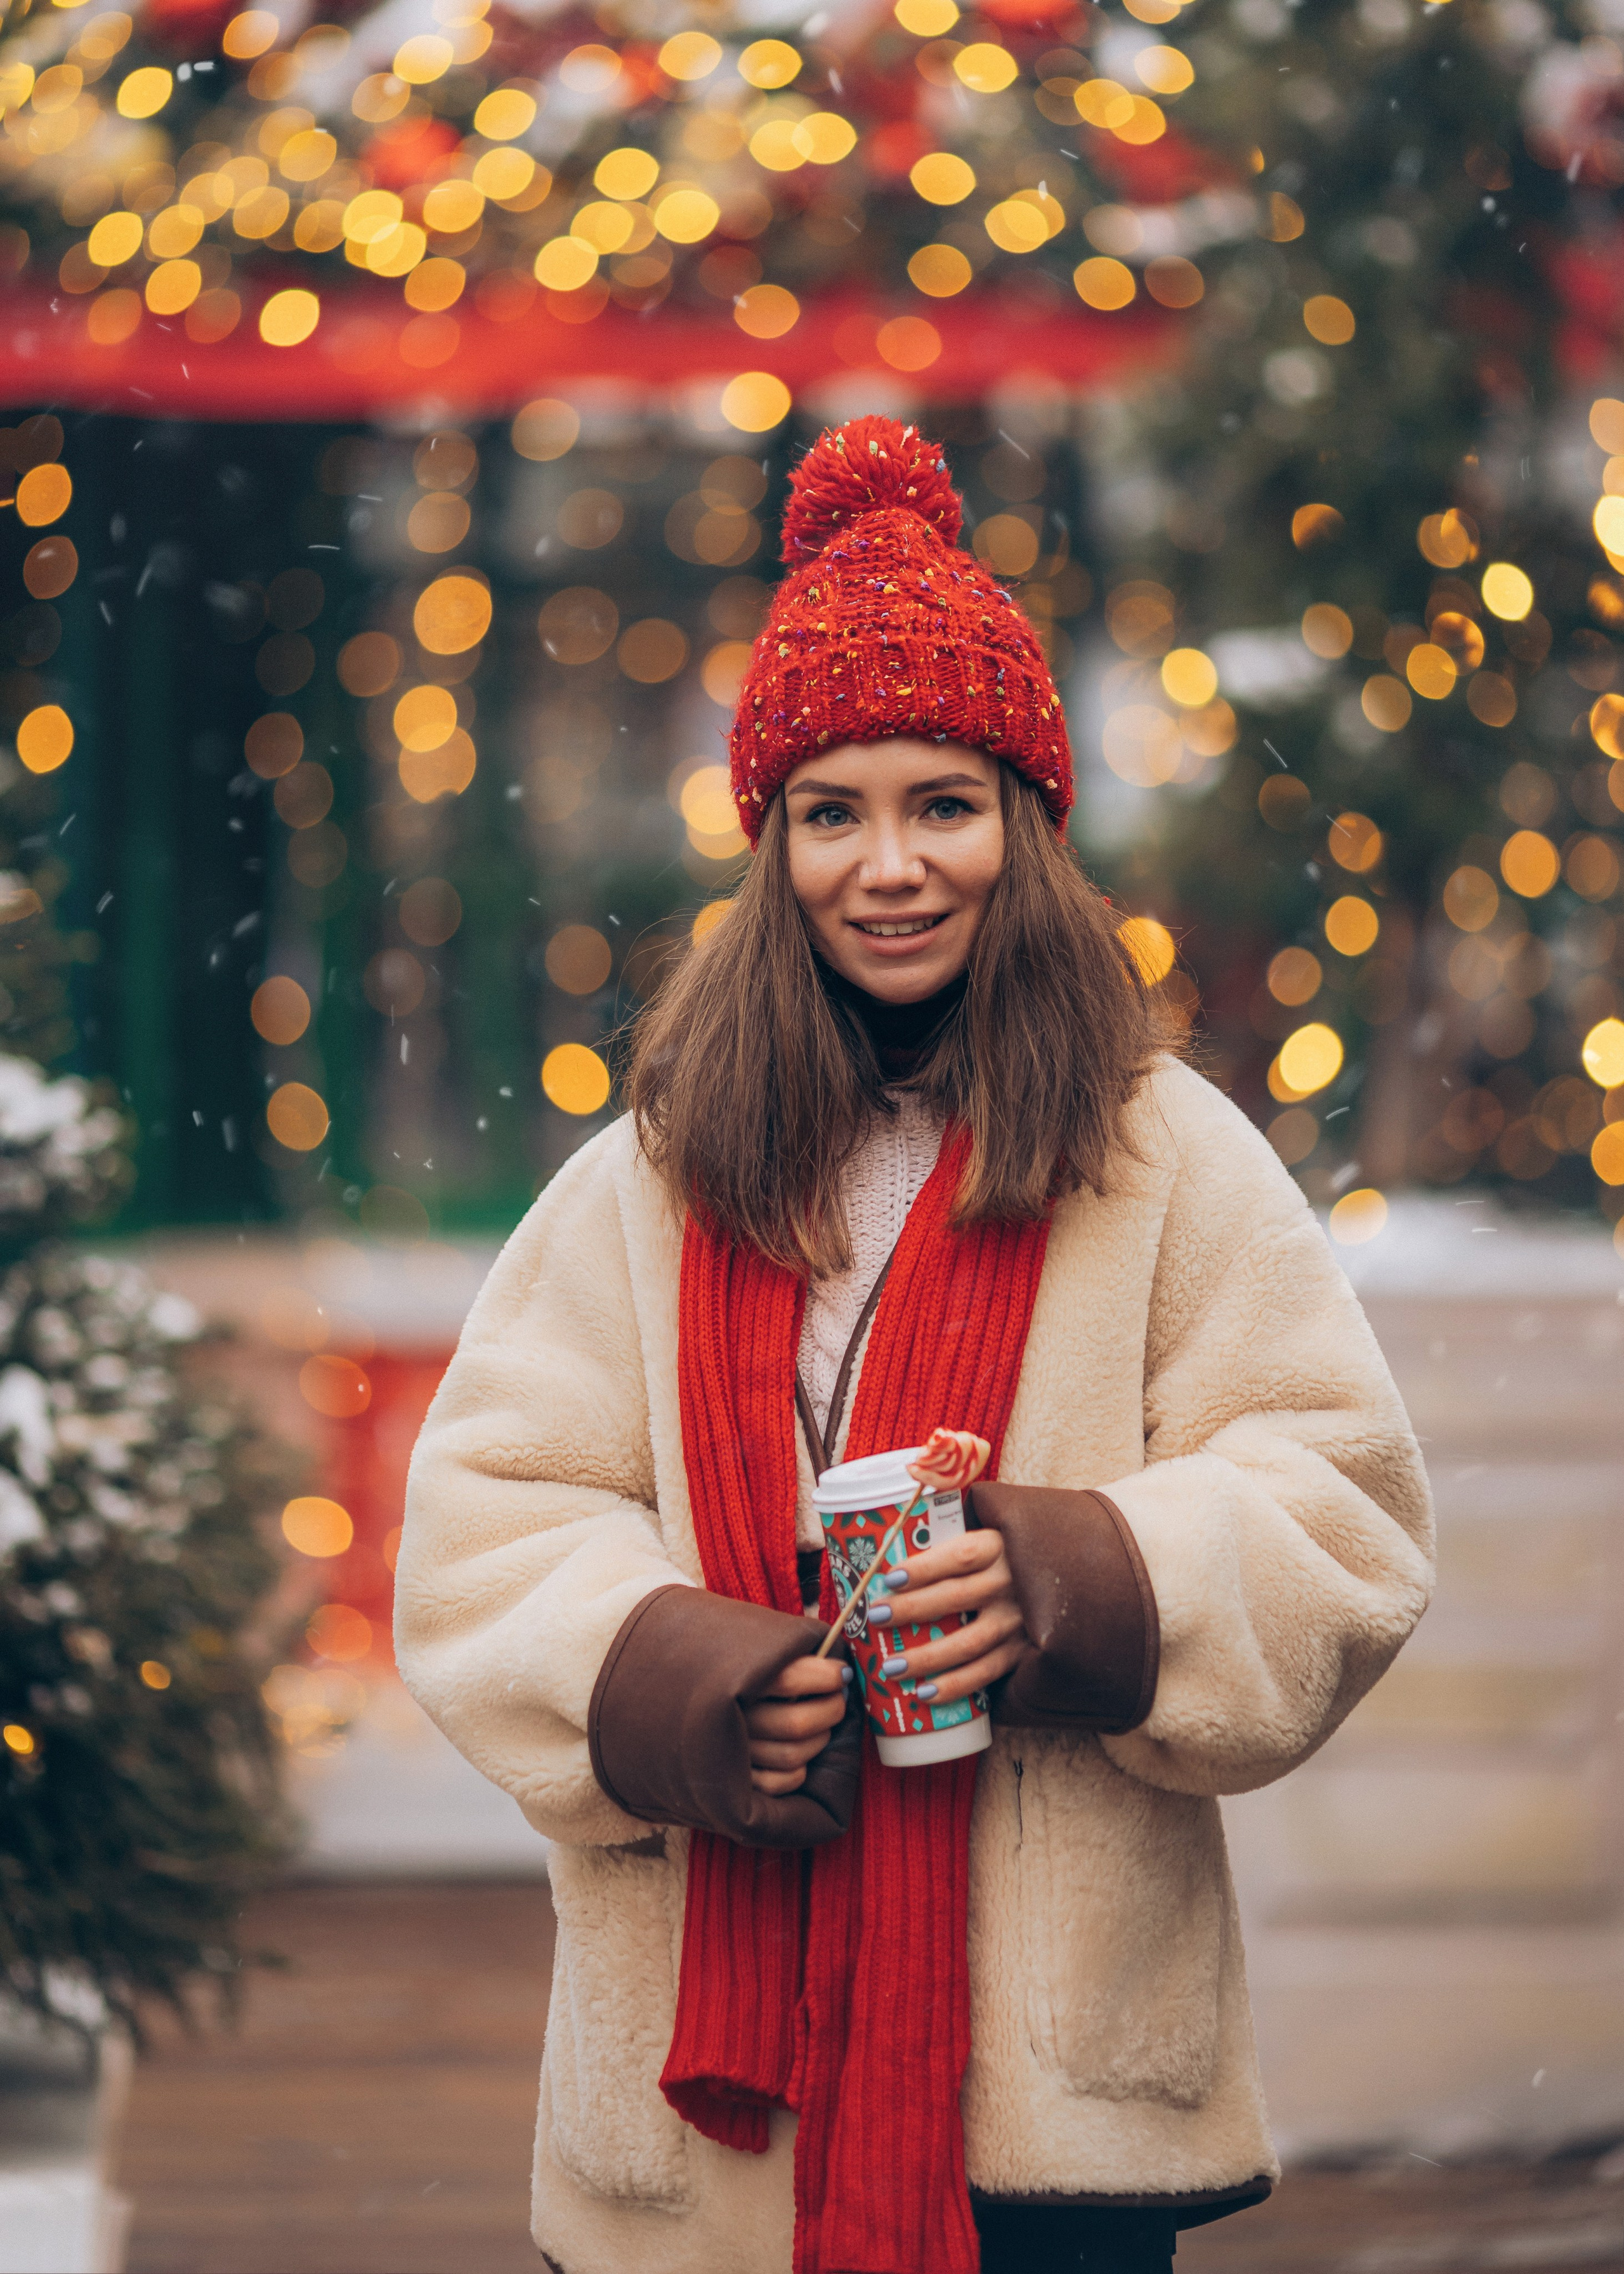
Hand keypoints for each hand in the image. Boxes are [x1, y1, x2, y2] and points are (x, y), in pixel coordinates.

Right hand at [743, 1654, 850, 1794]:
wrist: (691, 1705)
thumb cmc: (739, 1670)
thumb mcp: (757, 1649)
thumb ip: (790, 1651)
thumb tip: (837, 1667)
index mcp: (734, 1679)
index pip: (788, 1680)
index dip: (825, 1677)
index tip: (842, 1674)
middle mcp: (731, 1718)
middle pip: (796, 1724)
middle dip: (830, 1710)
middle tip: (837, 1699)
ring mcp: (734, 1752)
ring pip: (792, 1756)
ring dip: (818, 1740)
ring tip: (821, 1725)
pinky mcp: (739, 1779)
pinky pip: (778, 1782)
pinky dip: (797, 1771)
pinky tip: (801, 1754)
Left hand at [868, 1528, 1025, 1706]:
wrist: (1068, 1575)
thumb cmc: (1009, 1552)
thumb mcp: (991, 1533)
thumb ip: (952, 1539)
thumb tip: (890, 1546)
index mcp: (1000, 1546)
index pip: (959, 1556)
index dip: (923, 1568)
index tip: (888, 1578)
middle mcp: (1011, 1583)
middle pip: (955, 1597)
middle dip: (912, 1609)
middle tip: (876, 1617)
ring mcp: (1019, 1619)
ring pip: (968, 1643)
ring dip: (927, 1658)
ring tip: (890, 1668)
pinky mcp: (1023, 1650)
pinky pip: (987, 1672)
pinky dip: (955, 1686)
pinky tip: (924, 1693)